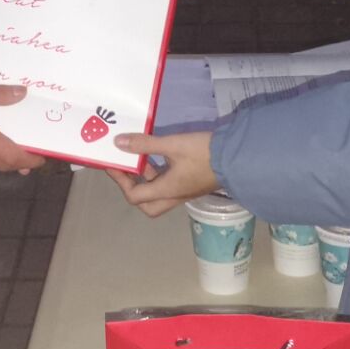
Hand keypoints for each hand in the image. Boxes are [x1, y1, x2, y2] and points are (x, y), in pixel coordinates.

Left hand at [105, 131, 219, 216]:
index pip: (134, 196)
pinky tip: (160, 157)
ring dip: (147, 180)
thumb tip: (118, 143)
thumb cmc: (202, 153)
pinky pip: (169, 186)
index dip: (120, 181)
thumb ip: (145, 144)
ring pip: (158, 195)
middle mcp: (173, 196)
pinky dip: (159, 175)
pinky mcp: (192, 185)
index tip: (113, 164)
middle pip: (147, 205)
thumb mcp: (172, 145)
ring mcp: (184, 192)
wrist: (236, 157)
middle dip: (133, 189)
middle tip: (127, 170)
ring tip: (141, 158)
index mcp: (166, 191)